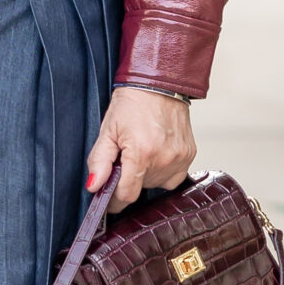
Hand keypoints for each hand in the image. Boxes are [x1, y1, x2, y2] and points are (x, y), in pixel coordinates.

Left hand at [85, 87, 194, 209]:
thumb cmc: (132, 103)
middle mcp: (164, 159)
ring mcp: (179, 158)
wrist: (159, 83)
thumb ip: (99, 161)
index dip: (114, 201)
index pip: (126, 195)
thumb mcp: (108, 130)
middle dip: (129, 179)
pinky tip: (156, 152)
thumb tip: (94, 186)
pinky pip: (172, 177)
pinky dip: (162, 170)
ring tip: (142, 150)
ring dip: (146, 175)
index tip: (108, 200)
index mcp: (141, 154)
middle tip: (125, 157)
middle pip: (141, 188)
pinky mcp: (189, 155)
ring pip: (156, 184)